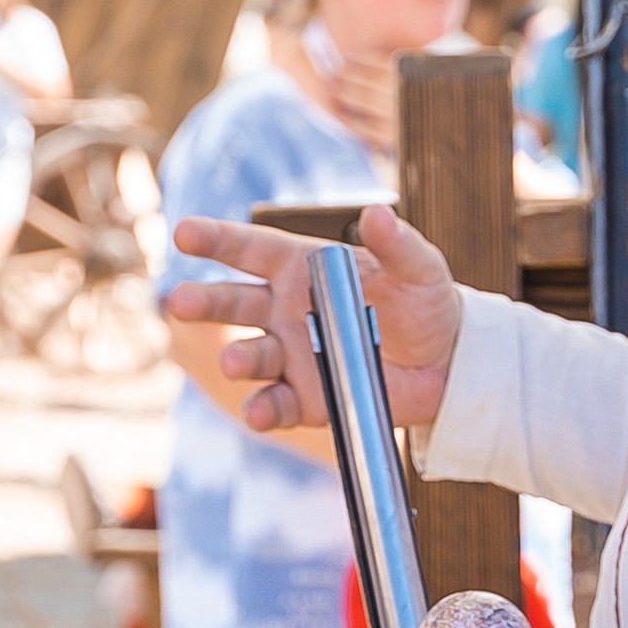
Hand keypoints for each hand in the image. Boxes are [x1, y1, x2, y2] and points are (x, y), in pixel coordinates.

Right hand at [165, 204, 461, 435]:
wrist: (449, 363)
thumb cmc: (427, 302)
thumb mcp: (420, 268)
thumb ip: (396, 244)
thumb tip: (376, 215)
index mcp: (303, 268)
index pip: (249, 250)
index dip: (215, 240)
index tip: (183, 233)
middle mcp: (285, 310)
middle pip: (233, 302)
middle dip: (204, 302)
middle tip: (178, 302)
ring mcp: (291, 356)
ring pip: (251, 355)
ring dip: (238, 358)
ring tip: (235, 361)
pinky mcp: (306, 399)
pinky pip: (277, 404)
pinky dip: (265, 410)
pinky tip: (260, 411)